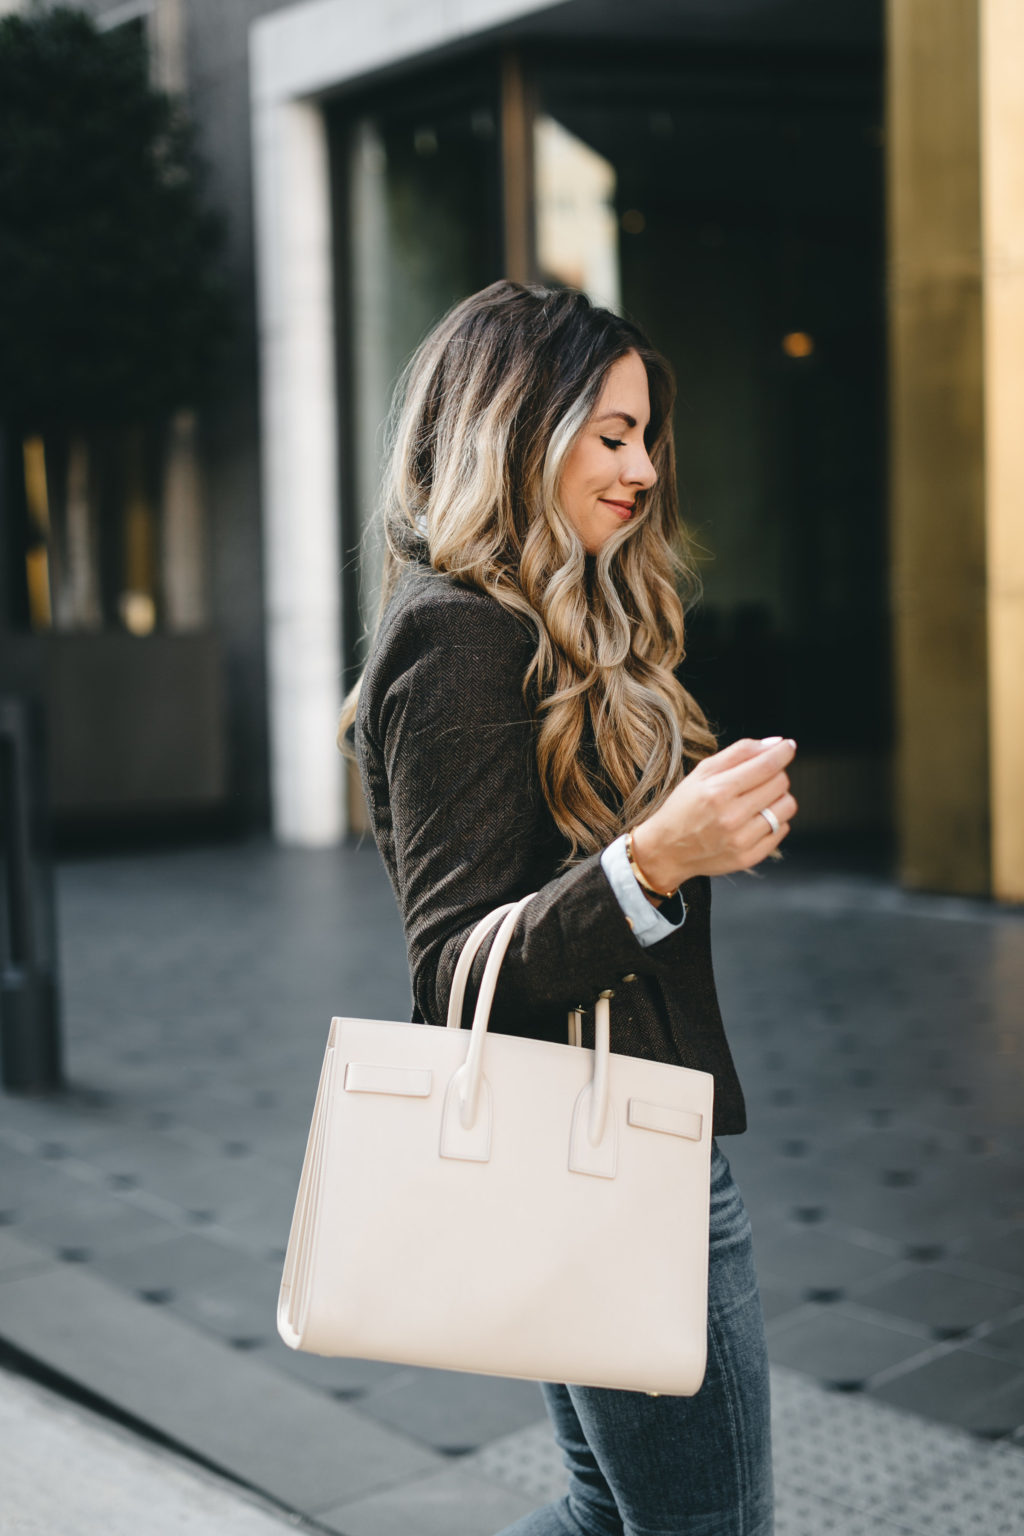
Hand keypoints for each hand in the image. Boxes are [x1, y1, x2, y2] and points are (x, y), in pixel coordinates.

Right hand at [630, 737, 797, 888]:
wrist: (667, 850)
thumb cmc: (683, 808)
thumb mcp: (702, 772)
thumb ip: (739, 752)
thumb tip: (775, 743)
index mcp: (718, 791)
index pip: (766, 766)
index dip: (782, 752)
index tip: (787, 747)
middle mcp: (731, 817)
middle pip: (780, 784)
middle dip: (775, 775)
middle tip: (759, 778)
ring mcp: (742, 840)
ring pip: (787, 807)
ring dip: (778, 798)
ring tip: (759, 800)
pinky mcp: (750, 857)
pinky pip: (782, 830)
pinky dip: (774, 821)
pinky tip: (754, 820)